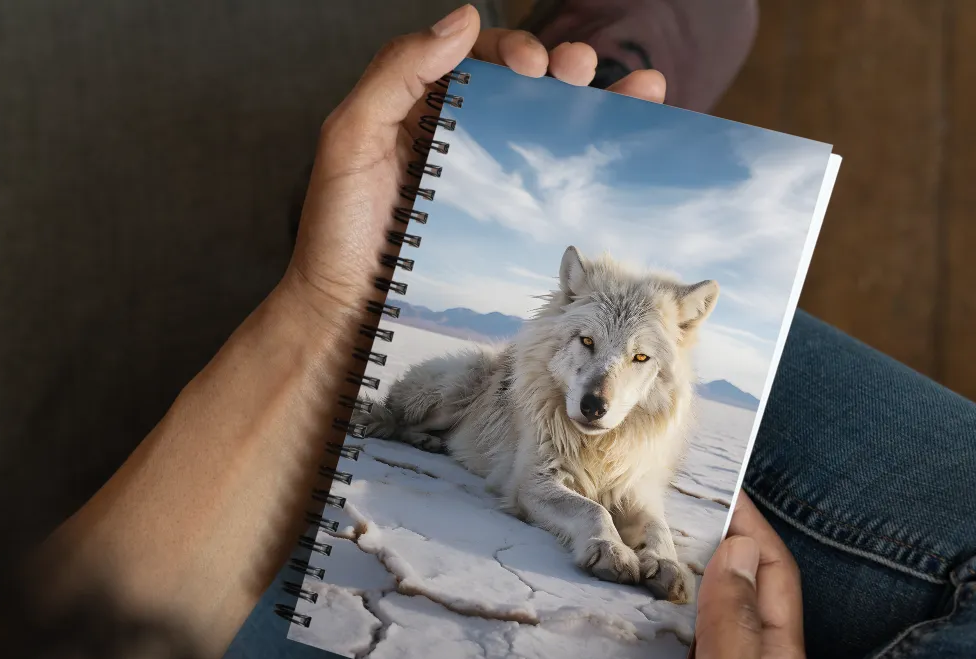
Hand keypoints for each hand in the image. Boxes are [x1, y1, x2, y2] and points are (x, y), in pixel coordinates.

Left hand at [276, 3, 665, 335]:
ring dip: (593, 107)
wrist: (345, 312)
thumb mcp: (350, 139)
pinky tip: (623, 149)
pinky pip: (543, 187)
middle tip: (580, 71)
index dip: (511, 49)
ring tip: (638, 91)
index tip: (533, 66)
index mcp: (417, 108)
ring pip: (541, 133)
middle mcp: (452, 139)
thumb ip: (395, 73)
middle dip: (561, 70)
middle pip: (520, 90)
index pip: (476, 59)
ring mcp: (476, 184)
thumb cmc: (338, 232)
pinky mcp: (492, 225)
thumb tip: (463, 22)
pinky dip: (585, 167)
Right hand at [549, 492, 809, 658]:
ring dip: (661, 578)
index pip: (774, 584)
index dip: (754, 531)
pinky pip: (637, 646)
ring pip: (679, 618)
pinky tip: (597, 590)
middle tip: (663, 499)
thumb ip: (733, 626)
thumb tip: (741, 554)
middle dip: (705, 546)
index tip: (721, 485)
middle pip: (728, 595)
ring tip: (625, 532)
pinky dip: (626, 615)